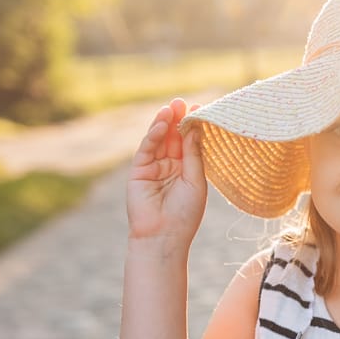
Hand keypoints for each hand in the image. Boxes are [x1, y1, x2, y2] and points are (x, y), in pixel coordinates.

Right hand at [126, 98, 206, 248]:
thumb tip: (194, 128)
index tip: (200, 108)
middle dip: (178, 120)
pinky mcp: (138, 171)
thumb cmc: (185, 214)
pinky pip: (146, 149)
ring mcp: (153, 168)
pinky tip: (162, 124)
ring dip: (165, 123)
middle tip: (182, 102)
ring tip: (171, 107)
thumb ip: (192, 154)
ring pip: (159, 140)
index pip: (189, 143)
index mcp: (187, 170)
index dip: (193, 126)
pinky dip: (153, 135)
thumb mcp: (195, 180)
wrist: (164, 236)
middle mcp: (170, 167)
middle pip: (174, 138)